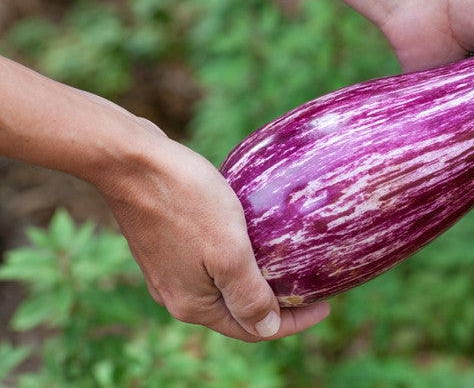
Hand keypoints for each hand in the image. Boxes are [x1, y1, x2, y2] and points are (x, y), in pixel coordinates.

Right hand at [95, 124, 329, 340]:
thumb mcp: (228, 251)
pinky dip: (236, 260)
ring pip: (223, 286)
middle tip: (310, 287)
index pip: (254, 328)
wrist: (132, 162)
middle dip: (276, 303)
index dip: (293, 322)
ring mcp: (169, 270)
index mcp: (194, 304)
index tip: (325, 304)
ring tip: (287, 265)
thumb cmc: (186, 201)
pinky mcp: (166, 244)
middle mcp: (178, 294)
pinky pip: (210, 263)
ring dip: (256, 280)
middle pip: (238, 310)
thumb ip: (249, 295)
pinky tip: (251, 239)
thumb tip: (268, 329)